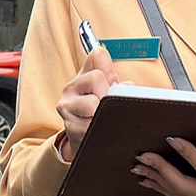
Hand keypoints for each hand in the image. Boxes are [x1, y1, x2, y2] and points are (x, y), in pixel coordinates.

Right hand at [55, 47, 118, 161]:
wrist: (85, 139)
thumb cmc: (100, 112)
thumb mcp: (108, 92)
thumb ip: (119, 81)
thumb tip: (128, 88)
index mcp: (83, 74)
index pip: (98, 56)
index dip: (110, 69)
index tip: (111, 82)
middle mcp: (70, 88)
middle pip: (95, 78)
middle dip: (107, 93)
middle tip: (108, 105)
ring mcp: (67, 108)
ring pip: (92, 103)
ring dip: (104, 112)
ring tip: (105, 118)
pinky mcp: (71, 127)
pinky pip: (92, 124)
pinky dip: (103, 128)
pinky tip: (102, 129)